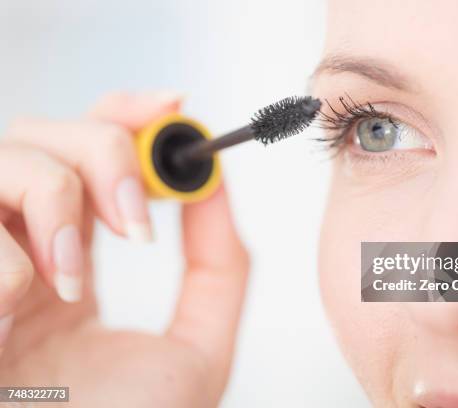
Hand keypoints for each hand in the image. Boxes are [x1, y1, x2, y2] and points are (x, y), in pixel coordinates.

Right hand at [0, 92, 248, 406]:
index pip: (90, 153)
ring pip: (7, 158)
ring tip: (73, 281)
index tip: (172, 107)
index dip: (126, 114)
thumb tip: (215, 184)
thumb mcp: (196, 349)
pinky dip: (6, 264)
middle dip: (103, 153)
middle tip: (135, 219)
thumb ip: (219, 267)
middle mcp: (18, 248)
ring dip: (55, 207)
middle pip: (48, 133)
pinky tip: (14, 318)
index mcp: (71, 262)